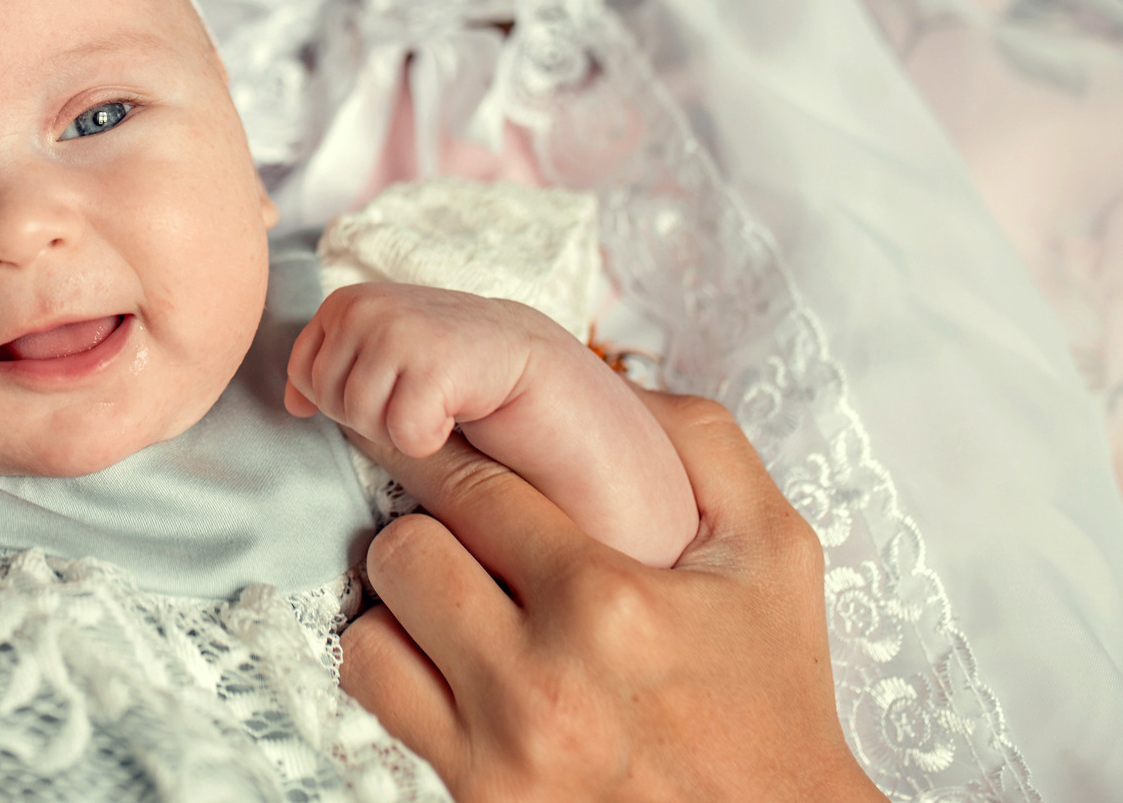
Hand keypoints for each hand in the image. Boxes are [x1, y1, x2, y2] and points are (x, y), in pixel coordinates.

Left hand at [286, 283, 543, 457]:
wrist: (517, 354)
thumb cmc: (438, 359)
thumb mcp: (373, 351)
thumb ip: (327, 369)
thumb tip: (291, 406)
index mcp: (343, 302)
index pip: (304, 376)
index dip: (340, 397)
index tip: (384, 383)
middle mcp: (364, 309)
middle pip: (331, 402)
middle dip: (370, 415)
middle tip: (413, 394)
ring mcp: (398, 333)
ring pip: (363, 421)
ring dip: (399, 429)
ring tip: (431, 400)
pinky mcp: (433, 366)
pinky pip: (405, 435)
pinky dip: (429, 438)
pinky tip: (451, 411)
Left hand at [338, 391, 883, 801]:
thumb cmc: (773, 702)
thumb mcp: (774, 556)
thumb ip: (703, 447)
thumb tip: (618, 383)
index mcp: (608, 601)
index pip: (470, 486)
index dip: (440, 452)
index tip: (424, 439)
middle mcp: (541, 679)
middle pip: (404, 551)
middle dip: (426, 529)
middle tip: (459, 535)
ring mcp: (499, 749)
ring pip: (371, 632)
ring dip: (402, 608)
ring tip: (454, 603)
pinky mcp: (475, 798)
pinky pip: (381, 705)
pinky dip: (401, 673)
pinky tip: (450, 662)